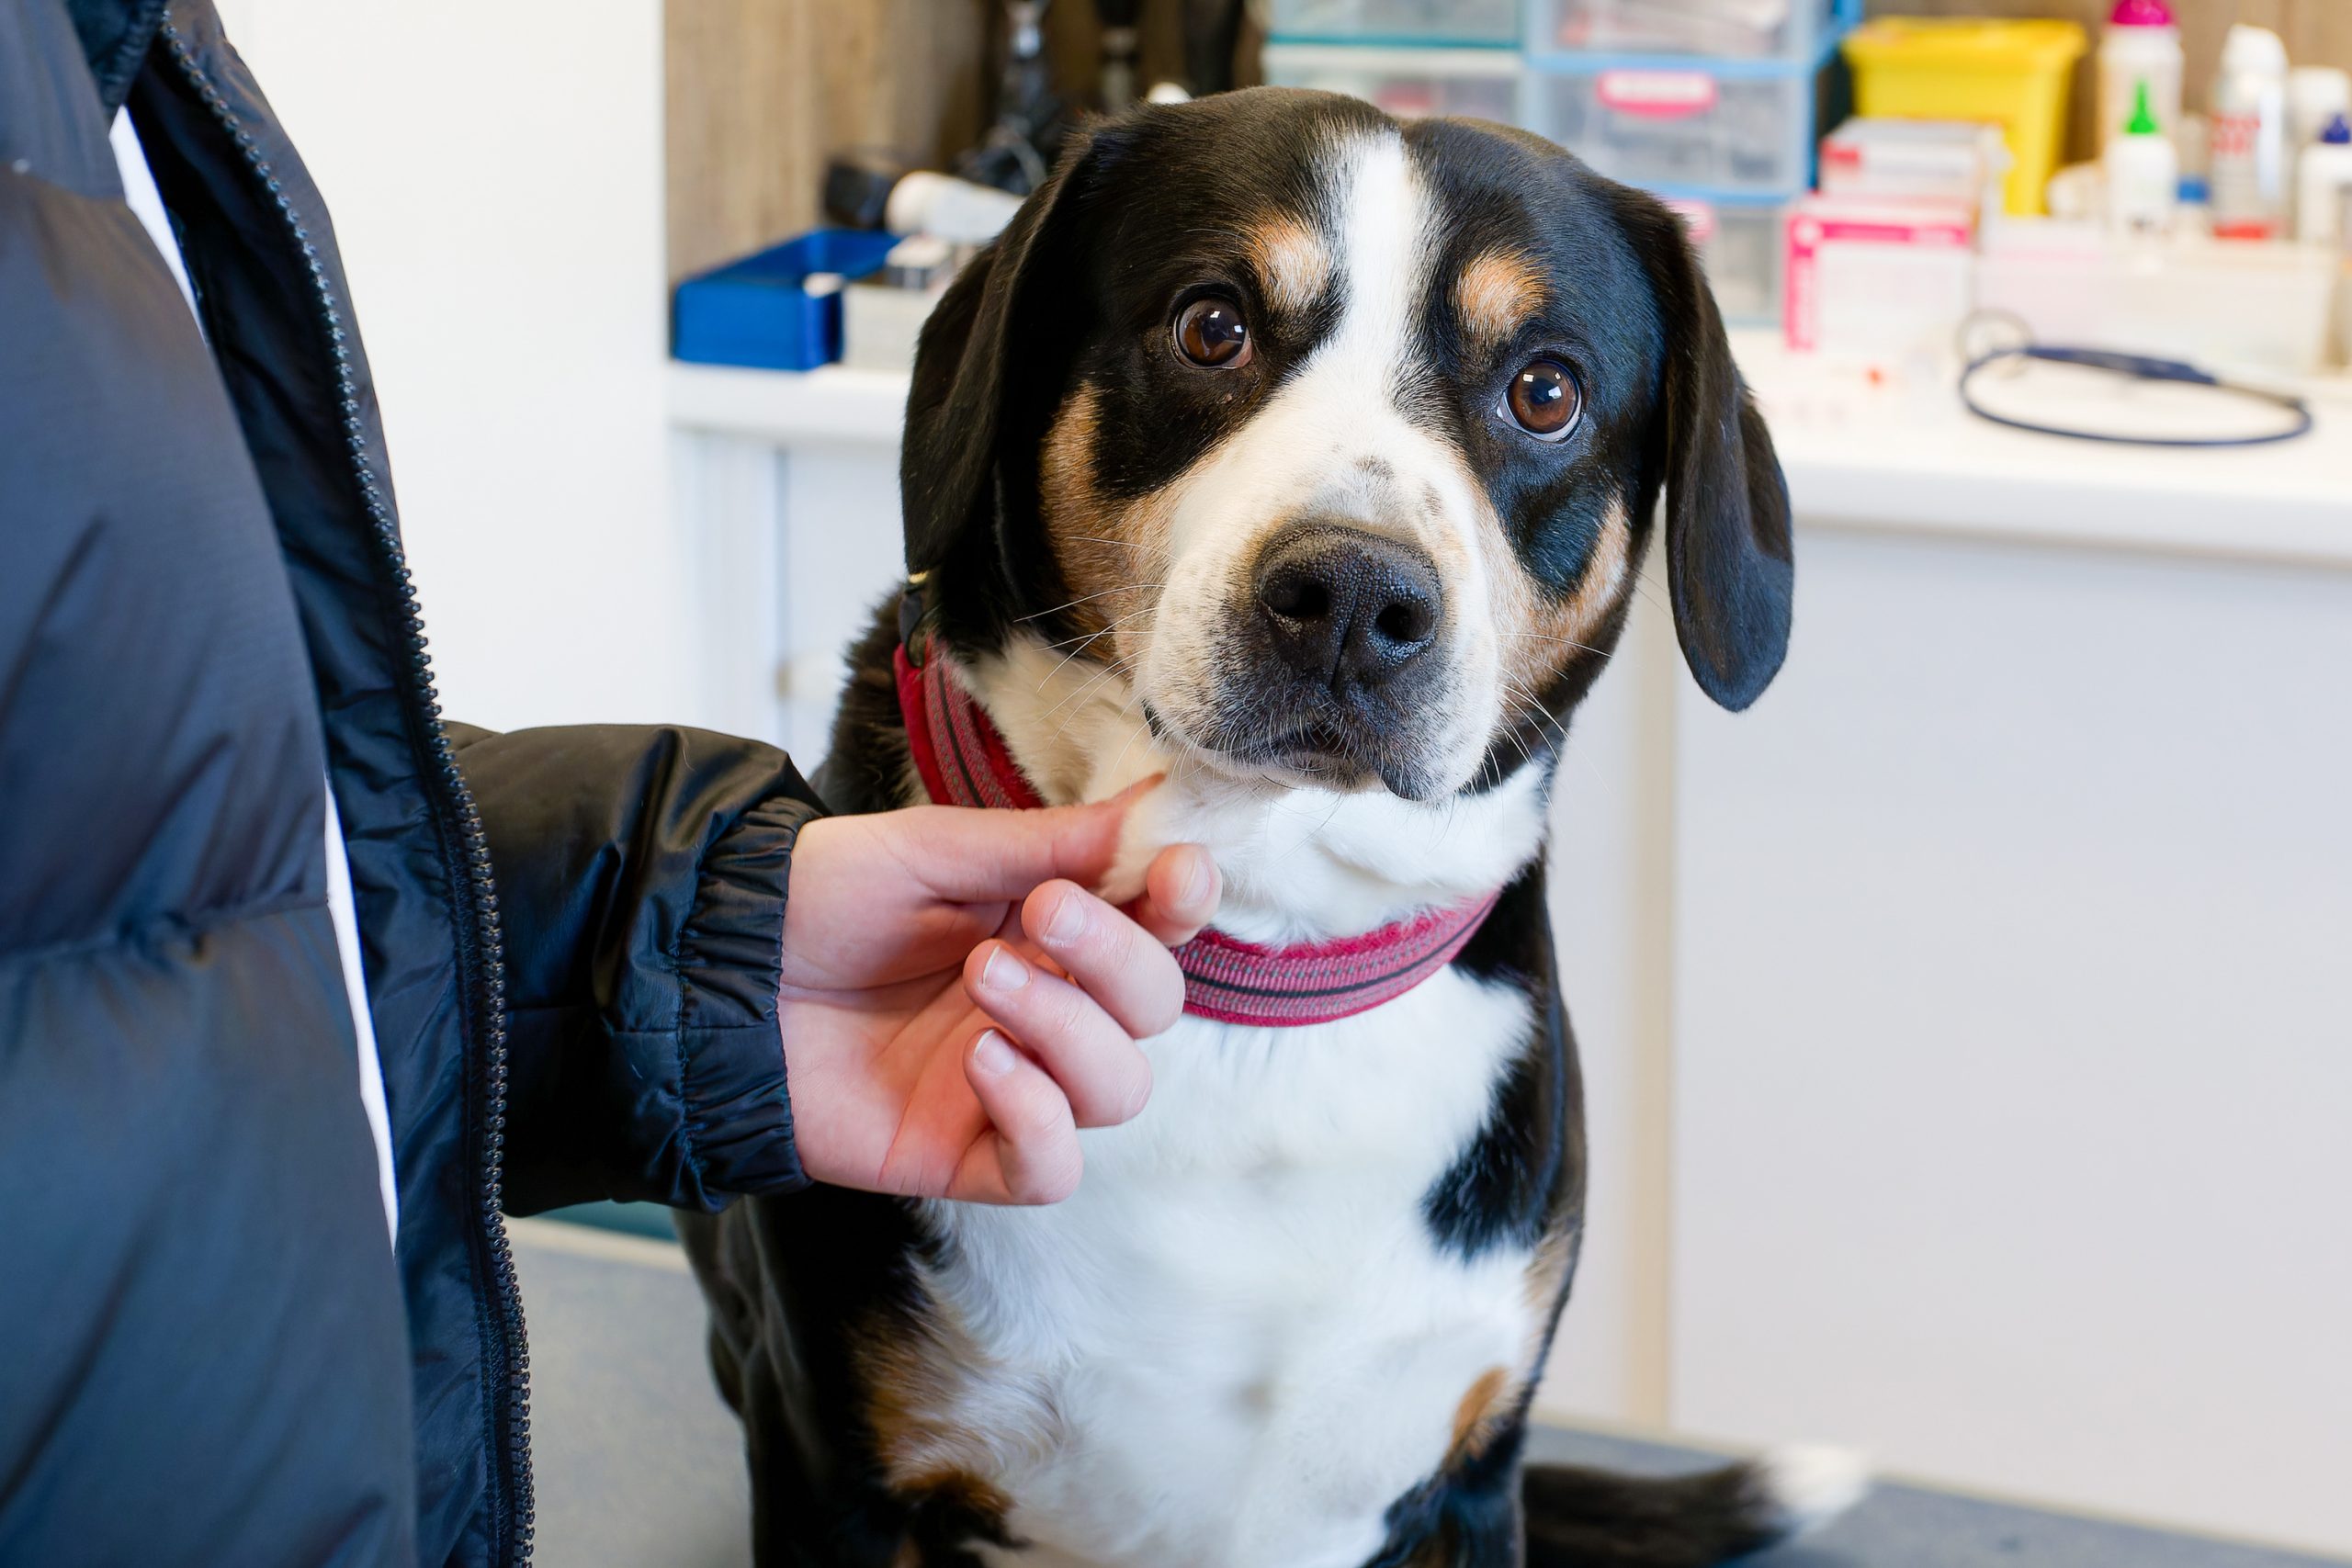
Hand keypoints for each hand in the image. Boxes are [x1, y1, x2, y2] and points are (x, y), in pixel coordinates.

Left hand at [776, 787, 1218, 1204]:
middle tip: (1038, 915)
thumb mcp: (931, 849)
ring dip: (1069, 1029)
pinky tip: (980, 1063)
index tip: (1175, 874)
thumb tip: (1154, 809)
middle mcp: (1048, 1008)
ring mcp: (1013, 1087)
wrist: (715, 978)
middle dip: (1116, 960)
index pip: (1159, 926)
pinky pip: (1053, 1166)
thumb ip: (1043, 844)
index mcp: (1049, 927)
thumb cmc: (816, 900)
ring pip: (1119, 1089)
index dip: (1187, 904)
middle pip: (1154, 1009)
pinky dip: (1036, 1115)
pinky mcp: (968, 1156)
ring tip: (982, 983)